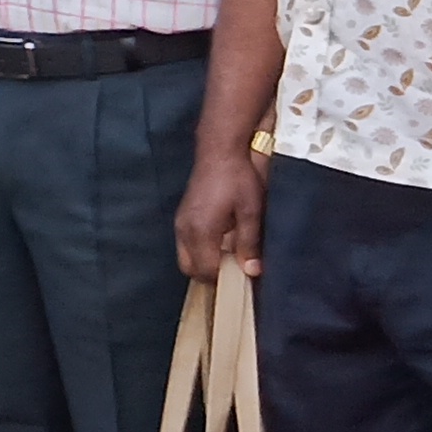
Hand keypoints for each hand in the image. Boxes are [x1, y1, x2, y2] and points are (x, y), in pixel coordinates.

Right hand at [173, 142, 268, 280]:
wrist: (219, 151)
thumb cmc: (238, 179)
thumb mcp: (251, 211)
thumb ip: (249, 243)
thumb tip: (252, 271)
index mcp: (201, 231)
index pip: (207, 270)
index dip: (225, 280)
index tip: (244, 279)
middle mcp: (185, 230)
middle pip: (190, 269)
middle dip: (211, 276)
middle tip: (235, 272)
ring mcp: (180, 223)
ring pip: (186, 258)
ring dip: (204, 264)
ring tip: (229, 258)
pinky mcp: (181, 217)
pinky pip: (186, 246)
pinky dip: (200, 252)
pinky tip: (220, 243)